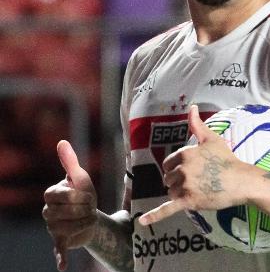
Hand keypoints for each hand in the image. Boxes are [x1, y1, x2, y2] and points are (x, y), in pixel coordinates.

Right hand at [42, 141, 97, 270]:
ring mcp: (52, 228)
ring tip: (90, 217)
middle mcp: (47, 212)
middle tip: (91, 206)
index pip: (58, 195)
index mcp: (51, 195)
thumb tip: (61, 141)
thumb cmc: (83, 193)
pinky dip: (62, 258)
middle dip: (84, 208)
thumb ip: (70, 161)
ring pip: (68, 226)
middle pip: (65, 211)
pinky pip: (59, 250)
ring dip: (86, 221)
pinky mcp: (61, 242)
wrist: (91, 214)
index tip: (89, 195)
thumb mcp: (80, 176)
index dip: (77, 195)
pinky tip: (63, 266)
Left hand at [139, 105, 249, 224]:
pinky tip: (142, 222)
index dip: (177, 168)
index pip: (168, 163)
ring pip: (171, 192)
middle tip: (197, 181)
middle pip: (168, 179)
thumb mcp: (211, 138)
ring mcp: (185, 186)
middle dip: (178, 181)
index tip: (190, 170)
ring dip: (180, 193)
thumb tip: (192, 106)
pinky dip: (154, 216)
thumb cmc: (227, 159)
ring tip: (198, 190)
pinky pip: (168, 209)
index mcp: (185, 154)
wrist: (241, 180)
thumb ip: (197, 124)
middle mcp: (183, 169)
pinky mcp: (189, 201)